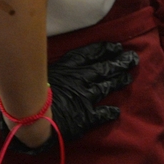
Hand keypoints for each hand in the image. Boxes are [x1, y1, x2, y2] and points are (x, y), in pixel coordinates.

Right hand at [0, 41, 140, 149]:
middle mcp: (81, 80)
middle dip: (120, 62)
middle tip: (132, 58)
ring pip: (106, 86)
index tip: (117, 46)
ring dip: (119, 81)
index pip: (92, 54)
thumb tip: (48, 51)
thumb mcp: (41, 70)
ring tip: (128, 77)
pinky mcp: (87, 116)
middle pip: (104, 69)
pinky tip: (117, 111)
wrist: (30, 116)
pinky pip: (102, 113)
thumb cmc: (30, 90)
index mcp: (70, 67)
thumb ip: (51, 63)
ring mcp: (86, 97)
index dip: (106, 50)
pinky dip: (110, 112)